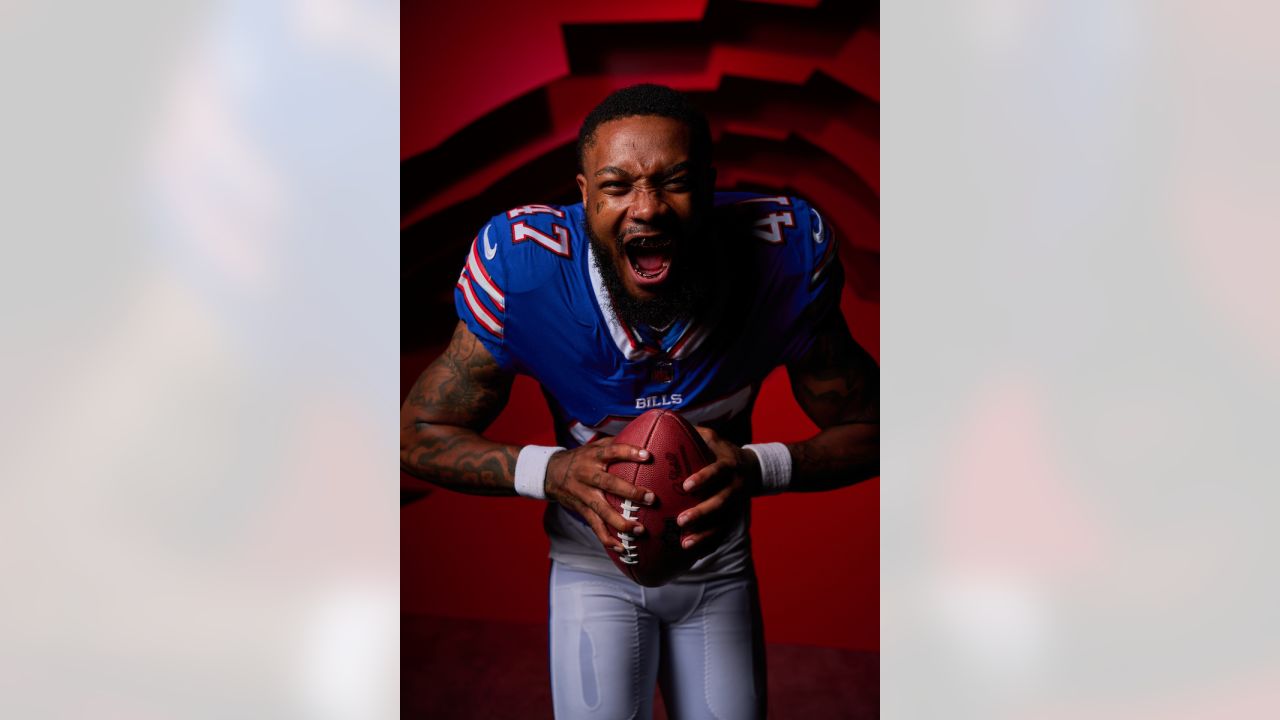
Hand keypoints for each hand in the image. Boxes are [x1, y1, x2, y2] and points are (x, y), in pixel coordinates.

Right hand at [545, 438, 655, 553]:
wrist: (550, 473)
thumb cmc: (581, 458)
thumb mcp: (594, 446)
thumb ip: (615, 444)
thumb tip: (644, 436)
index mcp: (593, 456)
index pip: (611, 451)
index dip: (628, 452)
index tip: (647, 455)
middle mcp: (587, 475)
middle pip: (608, 483)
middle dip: (630, 491)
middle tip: (651, 498)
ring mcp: (583, 494)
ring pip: (601, 510)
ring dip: (620, 522)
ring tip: (640, 529)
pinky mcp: (581, 510)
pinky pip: (595, 526)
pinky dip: (607, 538)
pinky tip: (622, 548)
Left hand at [676, 426, 761, 551]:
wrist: (752, 469)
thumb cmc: (721, 451)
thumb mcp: (712, 437)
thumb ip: (692, 431)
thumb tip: (664, 418)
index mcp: (729, 465)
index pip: (718, 471)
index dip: (704, 478)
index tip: (686, 486)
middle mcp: (735, 486)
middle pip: (721, 502)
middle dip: (702, 512)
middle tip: (681, 520)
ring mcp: (736, 505)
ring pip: (722, 522)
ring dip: (704, 533)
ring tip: (685, 542)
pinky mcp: (733, 517)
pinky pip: (722, 533)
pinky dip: (708, 543)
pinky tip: (691, 550)